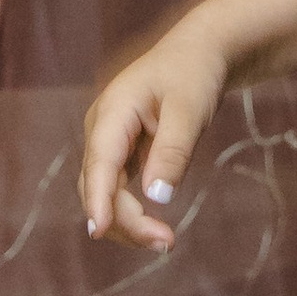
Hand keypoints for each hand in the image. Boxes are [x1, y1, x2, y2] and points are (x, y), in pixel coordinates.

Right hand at [81, 15, 229, 249]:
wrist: (199, 53)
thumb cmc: (194, 74)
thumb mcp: (190, 109)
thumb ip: (173, 151)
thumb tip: (158, 197)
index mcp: (113, 111)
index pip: (99, 163)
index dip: (97, 200)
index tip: (98, 232)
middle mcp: (102, 129)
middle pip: (97, 186)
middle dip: (123, 220)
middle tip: (165, 242)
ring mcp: (109, 142)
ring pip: (105, 193)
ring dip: (128, 221)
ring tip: (164, 242)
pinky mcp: (121, 153)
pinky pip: (117, 190)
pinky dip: (132, 212)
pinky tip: (155, 230)